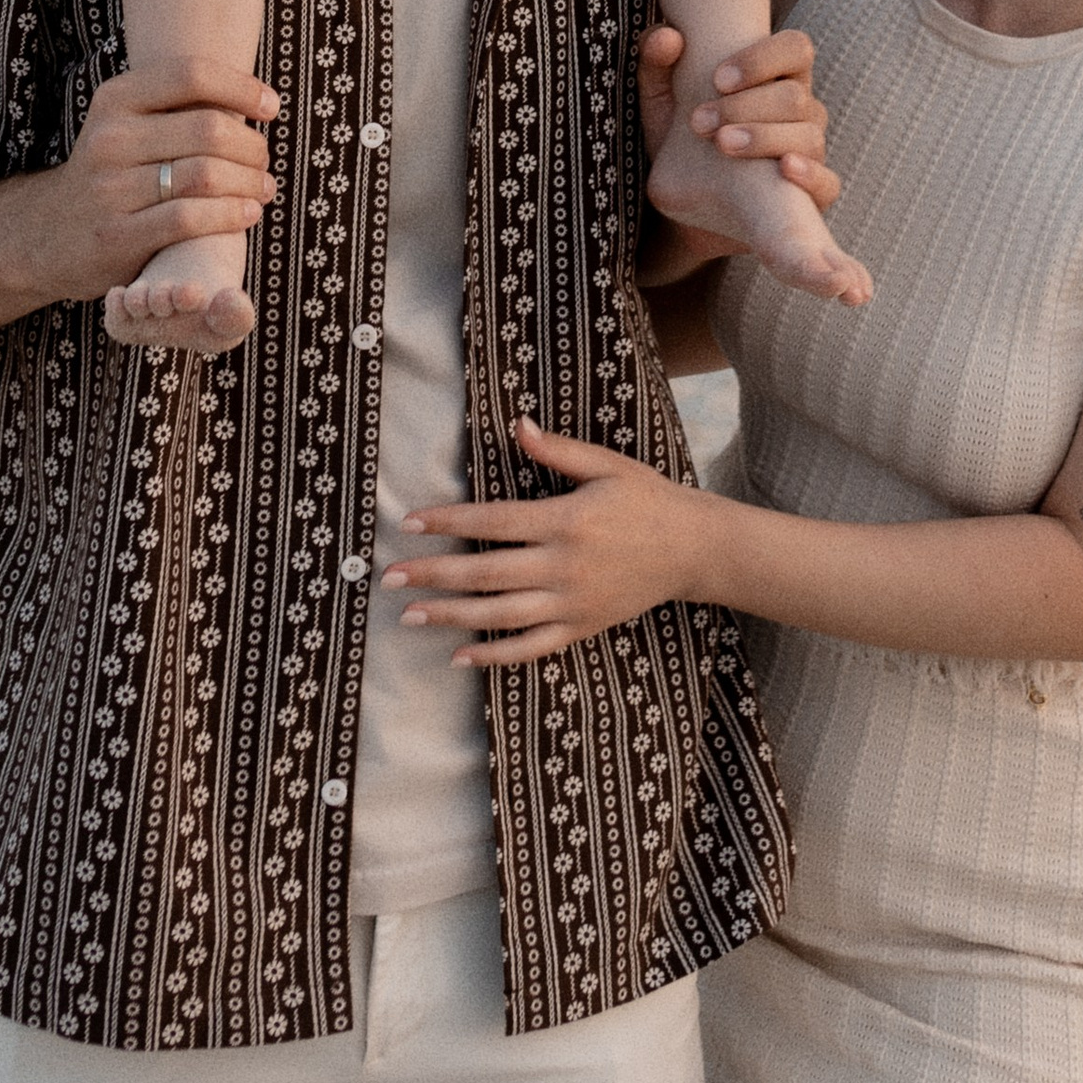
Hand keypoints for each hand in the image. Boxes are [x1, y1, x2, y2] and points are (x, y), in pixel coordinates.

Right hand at [33, 64, 276, 303]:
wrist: (45, 234)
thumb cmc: (112, 173)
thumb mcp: (127, 125)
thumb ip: (177, 108)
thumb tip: (257, 98)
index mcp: (116, 99)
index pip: (192, 75)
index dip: (242, 87)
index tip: (271, 106)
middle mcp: (109, 138)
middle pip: (208, 130)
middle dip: (252, 147)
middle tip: (264, 161)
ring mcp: (109, 189)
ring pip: (205, 176)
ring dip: (249, 183)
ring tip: (263, 188)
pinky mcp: (116, 236)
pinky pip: (189, 219)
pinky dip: (230, 215)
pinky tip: (247, 213)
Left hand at [389, 420, 713, 662]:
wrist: (692, 549)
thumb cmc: (647, 498)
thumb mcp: (607, 465)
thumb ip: (558, 451)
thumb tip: (517, 424)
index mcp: (565, 520)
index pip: (493, 522)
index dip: (449, 522)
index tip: (410, 522)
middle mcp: (563, 566)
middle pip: (486, 573)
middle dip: (435, 575)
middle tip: (391, 577)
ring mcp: (570, 602)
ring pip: (500, 615)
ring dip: (452, 617)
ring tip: (410, 617)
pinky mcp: (580, 628)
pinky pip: (530, 648)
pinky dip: (494, 657)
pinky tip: (460, 658)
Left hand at [637, 22, 837, 210]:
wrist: (689, 210)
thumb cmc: (684, 144)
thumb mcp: (663, 104)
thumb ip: (657, 64)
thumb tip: (666, 36)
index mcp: (777, 78)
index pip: (796, 49)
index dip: (762, 58)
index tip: (717, 78)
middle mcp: (802, 111)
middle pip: (795, 95)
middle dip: (745, 106)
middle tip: (700, 122)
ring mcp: (812, 152)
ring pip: (809, 135)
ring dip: (764, 137)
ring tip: (722, 144)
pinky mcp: (815, 195)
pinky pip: (828, 183)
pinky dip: (809, 174)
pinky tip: (782, 169)